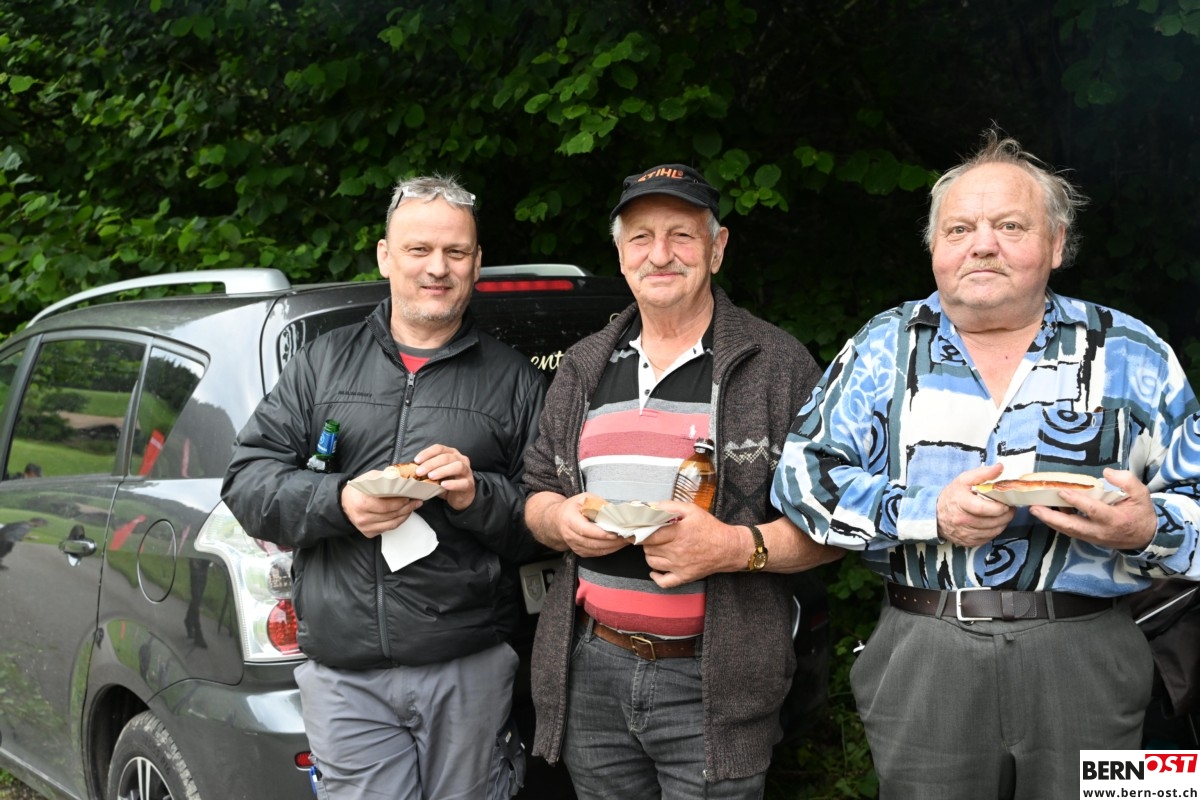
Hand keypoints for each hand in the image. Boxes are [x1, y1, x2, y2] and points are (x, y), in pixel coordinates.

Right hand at [341, 482, 422, 538]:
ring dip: (405, 515)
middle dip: (407, 508)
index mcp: (363, 503)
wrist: (343, 503)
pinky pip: (388, 529)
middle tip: (416, 501)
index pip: (387, 506)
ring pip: (392, 524)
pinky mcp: (369, 533)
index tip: (410, 496)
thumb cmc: (358, 489)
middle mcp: (364, 518)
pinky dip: (397, 521)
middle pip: (392, 515)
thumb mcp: (368, 478)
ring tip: (413, 507)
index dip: (401, 502)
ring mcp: (366, 527)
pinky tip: (403, 514)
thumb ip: (384, 478)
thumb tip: (402, 478)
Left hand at [414, 444, 475, 510]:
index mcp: (451, 454)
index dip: (427, 453)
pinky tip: (443, 485)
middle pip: (447, 457)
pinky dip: (452, 483)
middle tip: (420, 472)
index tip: (416, 460)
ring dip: (442, 470)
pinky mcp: (469, 484)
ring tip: (431, 476)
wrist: (461, 497)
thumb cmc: (447, 482)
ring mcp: (467, 471)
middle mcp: (461, 459)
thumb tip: (412, 470)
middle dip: (431, 463)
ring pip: (457, 466)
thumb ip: (428, 470)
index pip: (439, 448)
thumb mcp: (436, 475)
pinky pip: (463, 483)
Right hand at [556, 493, 628, 557]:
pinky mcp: (580, 552)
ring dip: (613, 547)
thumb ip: (599, 504)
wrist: (557, 520)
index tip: (615, 533)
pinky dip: (609, 550)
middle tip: (627, 536)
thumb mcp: (584, 498)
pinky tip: (618, 544)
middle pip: (592, 543)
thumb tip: (617, 512)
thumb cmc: (573, 507)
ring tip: (627, 540)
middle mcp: (570, 535)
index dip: (601, 534)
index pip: (585, 530)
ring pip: (596, 550)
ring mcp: (574, 545)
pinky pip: (596, 554)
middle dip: (612, 542)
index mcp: (569, 520)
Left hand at [641, 501, 738, 588]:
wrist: (728, 548)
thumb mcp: (692, 510)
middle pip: (649, 548)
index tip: (639, 529)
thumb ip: (670, 506)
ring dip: (651, 555)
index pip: (649, 535)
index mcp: (678, 533)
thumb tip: (652, 506)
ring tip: (657, 548)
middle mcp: (677, 551)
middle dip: (647, 541)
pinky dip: (656, 577)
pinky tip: (656, 570)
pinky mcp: (684, 577)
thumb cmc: (710, 528)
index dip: (641, 532)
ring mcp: (679, 566)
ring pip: (652, 563)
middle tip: (653, 536)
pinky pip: (663, 582)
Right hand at [937, 463, 1016, 546]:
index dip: (999, 507)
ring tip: (1004, 515)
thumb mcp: (964, 479)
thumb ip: (983, 473)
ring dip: (1002, 523)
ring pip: (993, 531)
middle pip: (992, 521)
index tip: (1006, 503)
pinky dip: (994, 531)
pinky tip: (994, 523)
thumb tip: (1000, 467)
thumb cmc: (953, 495)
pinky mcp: (968, 542)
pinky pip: (988, 538)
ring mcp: (965, 533)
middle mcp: (962, 520)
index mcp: (961, 503)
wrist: (935, 514)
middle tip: (1009, 508)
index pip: (984, 509)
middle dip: (1006, 515)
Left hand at [1028, 468, 1156, 550]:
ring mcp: (1093, 537)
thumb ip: (1126, 481)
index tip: (1061, 491)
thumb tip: (1106, 473)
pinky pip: (1070, 530)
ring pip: (1068, 530)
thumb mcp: (1141, 494)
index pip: (1092, 510)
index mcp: (1115, 519)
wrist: (1146, 537)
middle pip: (1072, 526)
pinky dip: (1057, 522)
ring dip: (1050, 520)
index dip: (1076, 501)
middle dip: (1051, 517)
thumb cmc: (1141, 512)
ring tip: (1034, 509)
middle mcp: (1101, 531)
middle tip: (1034, 507)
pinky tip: (1046, 511)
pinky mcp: (1088, 538)